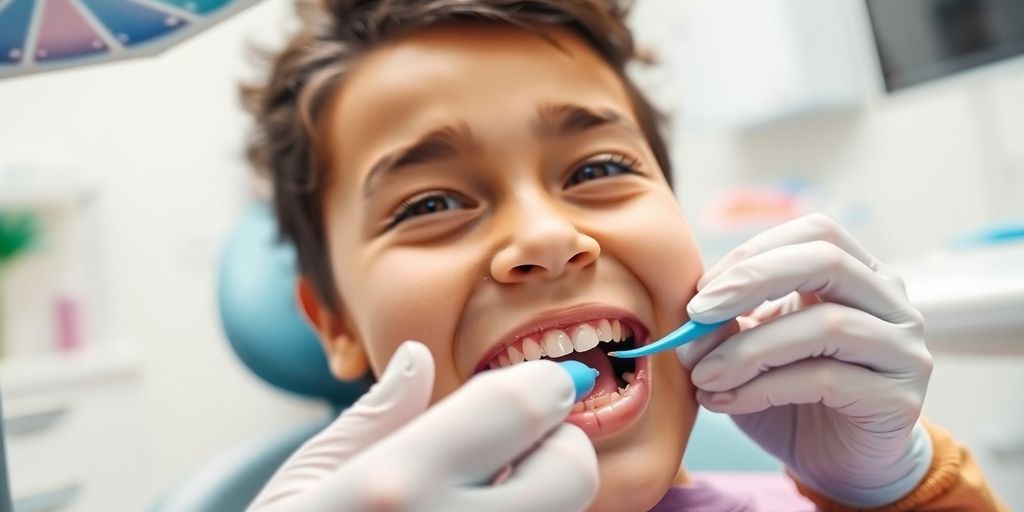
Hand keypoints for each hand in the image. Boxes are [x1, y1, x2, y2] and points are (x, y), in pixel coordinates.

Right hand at [249, 341, 597, 511]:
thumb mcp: (307, 481)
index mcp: (394, 484)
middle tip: (524, 446)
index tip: (545, 383)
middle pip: (570, 472)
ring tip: (482, 495)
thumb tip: (419, 358)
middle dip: (559, 446)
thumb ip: (375, 419)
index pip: (516, 409)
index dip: (543, 385)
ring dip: (540, 494)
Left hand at [678, 214, 932, 506]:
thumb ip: (731, 321)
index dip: (753, 254)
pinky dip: (762, 388)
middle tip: (697, 314)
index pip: (815, 234)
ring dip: (749, 348)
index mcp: (860, 273)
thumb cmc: (791, 395)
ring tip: (703, 375)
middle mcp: (891, 302)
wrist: (837, 465)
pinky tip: (724, 402)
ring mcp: (903, 349)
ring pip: (827, 325)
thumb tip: (694, 314)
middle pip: (828, 261)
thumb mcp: (753, 347)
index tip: (701, 292)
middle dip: (752, 280)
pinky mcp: (898, 398)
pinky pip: (825, 379)